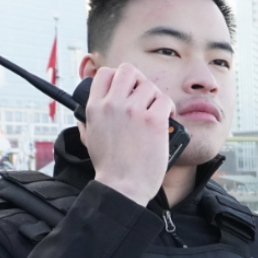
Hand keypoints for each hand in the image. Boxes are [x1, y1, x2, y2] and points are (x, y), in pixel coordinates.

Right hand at [78, 63, 172, 205]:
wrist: (123, 187)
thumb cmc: (110, 167)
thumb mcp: (90, 137)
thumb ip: (89, 118)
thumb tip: (89, 107)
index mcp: (95, 107)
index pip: (106, 73)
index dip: (118, 78)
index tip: (126, 90)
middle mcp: (113, 105)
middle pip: (129, 71)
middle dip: (138, 82)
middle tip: (144, 98)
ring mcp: (134, 111)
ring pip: (150, 86)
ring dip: (155, 98)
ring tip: (155, 114)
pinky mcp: (153, 121)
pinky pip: (165, 100)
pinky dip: (169, 109)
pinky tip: (166, 119)